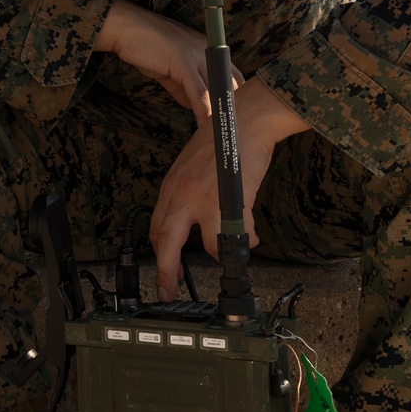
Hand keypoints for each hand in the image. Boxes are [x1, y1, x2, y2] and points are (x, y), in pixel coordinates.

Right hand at [94, 0, 242, 123]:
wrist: (126, 28)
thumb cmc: (145, 46)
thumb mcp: (169, 69)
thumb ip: (183, 87)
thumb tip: (193, 106)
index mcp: (208, 49)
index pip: (233, 76)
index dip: (234, 99)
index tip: (231, 119)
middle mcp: (209, 50)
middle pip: (231, 84)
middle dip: (230, 110)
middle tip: (229, 132)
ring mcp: (198, 55)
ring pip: (216, 90)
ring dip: (219, 116)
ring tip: (219, 135)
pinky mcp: (184, 63)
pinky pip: (199, 93)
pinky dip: (203, 113)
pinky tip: (204, 128)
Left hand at [150, 76, 310, 299]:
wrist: (245, 119)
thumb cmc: (223, 137)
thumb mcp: (191, 164)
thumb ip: (187, 191)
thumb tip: (195, 218)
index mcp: (172, 185)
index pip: (156, 226)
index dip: (160, 252)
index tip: (164, 267)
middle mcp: (183, 194)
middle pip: (167, 243)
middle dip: (167, 272)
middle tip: (167, 292)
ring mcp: (205, 200)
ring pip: (209, 245)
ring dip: (222, 254)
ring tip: (233, 254)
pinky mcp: (231, 202)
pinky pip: (236, 236)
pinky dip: (247, 241)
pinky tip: (253, 237)